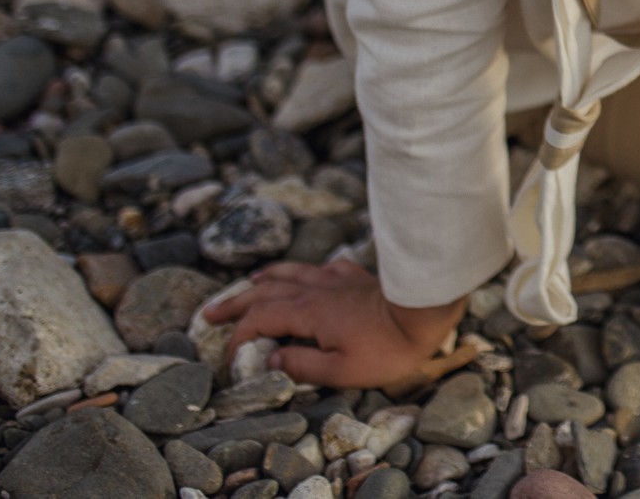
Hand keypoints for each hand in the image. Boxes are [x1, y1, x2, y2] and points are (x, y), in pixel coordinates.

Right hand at [201, 259, 466, 389]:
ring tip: (250, 284)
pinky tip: (307, 274)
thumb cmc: (389, 347)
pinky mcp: (356, 276)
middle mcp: (317, 290)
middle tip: (211, 312)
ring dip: (265, 279)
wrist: (428, 312)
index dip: (238, 337)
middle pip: (266, 291)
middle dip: (236, 302)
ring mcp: (336, 279)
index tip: (229, 357)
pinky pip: (321, 268)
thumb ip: (302, 366)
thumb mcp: (343, 371)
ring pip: (291, 272)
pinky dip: (303, 270)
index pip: (259, 319)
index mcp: (308, 313)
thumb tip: (271, 358)